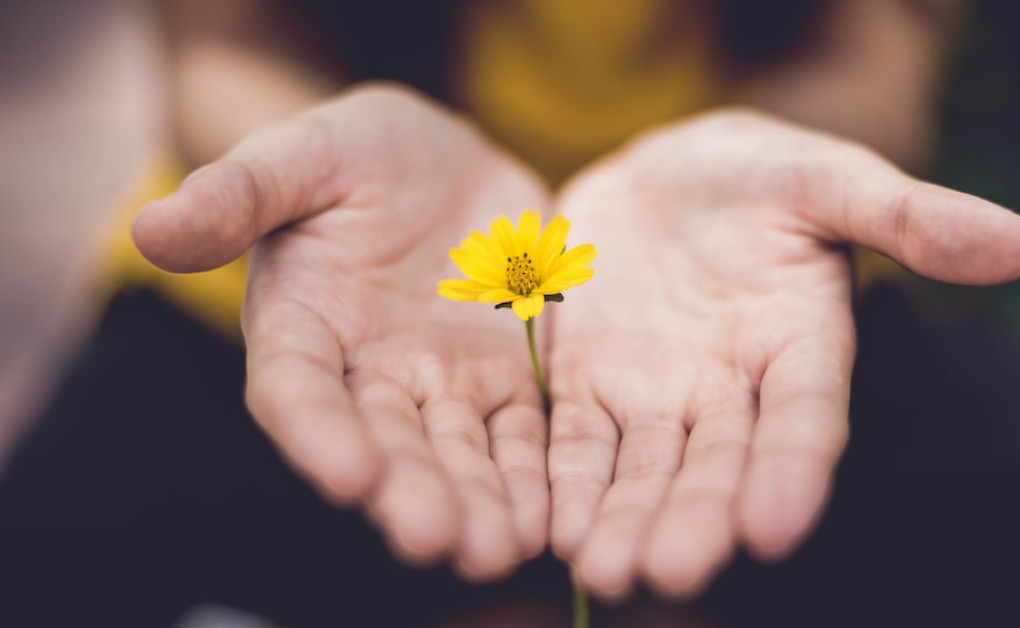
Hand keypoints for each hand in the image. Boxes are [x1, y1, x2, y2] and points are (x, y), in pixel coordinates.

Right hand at [133, 84, 551, 579]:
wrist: (441, 159)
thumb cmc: (354, 152)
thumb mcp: (300, 154)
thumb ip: (238, 193)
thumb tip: (150, 228)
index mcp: (302, 325)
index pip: (299, 390)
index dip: (318, 433)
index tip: (348, 475)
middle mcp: (367, 372)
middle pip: (385, 442)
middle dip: (409, 492)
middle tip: (435, 539)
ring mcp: (440, 382)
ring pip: (457, 452)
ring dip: (476, 503)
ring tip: (497, 549)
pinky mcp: (504, 378)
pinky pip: (520, 433)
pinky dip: (532, 475)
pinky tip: (548, 519)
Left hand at [546, 109, 1019, 597]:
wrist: (662, 175)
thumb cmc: (758, 175)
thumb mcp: (827, 178)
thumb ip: (908, 215)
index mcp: (801, 345)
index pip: (805, 418)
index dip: (793, 471)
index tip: (775, 527)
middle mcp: (731, 390)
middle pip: (717, 464)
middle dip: (695, 518)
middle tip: (670, 572)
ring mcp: (657, 395)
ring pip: (644, 469)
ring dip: (625, 520)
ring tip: (604, 570)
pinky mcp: (589, 386)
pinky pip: (576, 442)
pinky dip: (566, 483)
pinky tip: (552, 528)